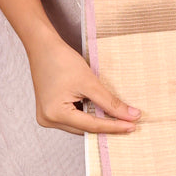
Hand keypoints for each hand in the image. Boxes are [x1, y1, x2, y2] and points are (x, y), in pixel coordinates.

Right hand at [27, 29, 141, 135]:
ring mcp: (47, 116)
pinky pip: (73, 118)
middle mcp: (48, 119)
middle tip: (129, 123)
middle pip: (85, 129)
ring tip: (117, 117)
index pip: (92, 126)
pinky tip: (99, 109)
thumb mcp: (90, 82)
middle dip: (106, 126)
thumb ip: (110, 102)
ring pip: (80, 125)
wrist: (43, 46)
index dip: (114, 126)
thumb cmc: (61, 60)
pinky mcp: (50, 110)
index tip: (132, 126)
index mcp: (55, 114)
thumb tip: (130, 115)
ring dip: (97, 120)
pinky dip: (87, 114)